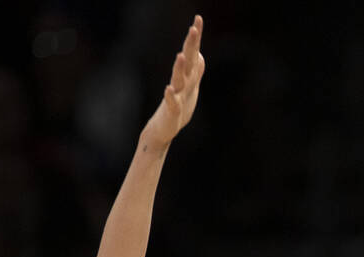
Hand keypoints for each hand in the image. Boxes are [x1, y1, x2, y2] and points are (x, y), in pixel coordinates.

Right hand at [143, 15, 205, 148]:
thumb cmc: (177, 108)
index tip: (198, 18)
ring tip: (181, 56)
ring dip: (179, 68)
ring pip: (178, 80)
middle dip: (190, 45)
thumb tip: (201, 55)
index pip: (192, 53)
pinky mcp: (171, 111)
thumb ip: (196, 72)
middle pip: (187, 61)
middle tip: (193, 28)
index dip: (195, 38)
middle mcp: (180, 83)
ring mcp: (175, 96)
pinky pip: (171, 102)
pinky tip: (169, 89)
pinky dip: (170, 96)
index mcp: (187, 77)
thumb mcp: (191, 89)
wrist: (163, 130)